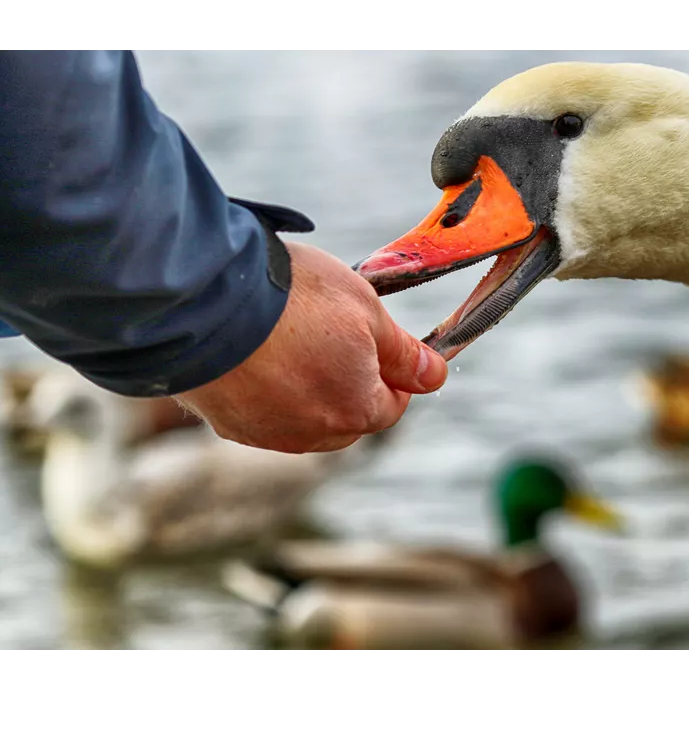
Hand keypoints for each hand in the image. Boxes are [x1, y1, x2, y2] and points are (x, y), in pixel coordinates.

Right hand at [176, 242, 446, 452]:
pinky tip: (256, 354)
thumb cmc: (294, 300)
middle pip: (348, 418)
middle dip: (350, 384)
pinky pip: (261, 414)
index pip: (391, 406)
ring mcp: (267, 434)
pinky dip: (267, 391)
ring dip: (307, 390)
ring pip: (303, 419)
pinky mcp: (228, 425)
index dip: (393, 373)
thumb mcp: (365, 310)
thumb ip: (403, 352)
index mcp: (355, 410)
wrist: (205, 302)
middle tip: (334, 335)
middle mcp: (313, 435)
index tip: (381, 342)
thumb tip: (435, 376)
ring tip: (291, 339)